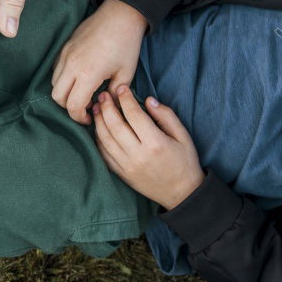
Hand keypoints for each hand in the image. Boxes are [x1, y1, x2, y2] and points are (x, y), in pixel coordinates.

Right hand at [52, 0, 148, 124]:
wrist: (121, 15)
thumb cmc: (127, 45)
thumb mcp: (126, 73)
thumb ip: (114, 94)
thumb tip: (105, 106)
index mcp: (88, 74)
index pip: (73, 105)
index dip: (79, 117)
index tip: (89, 119)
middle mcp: (71, 65)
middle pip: (58, 97)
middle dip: (69, 107)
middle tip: (85, 108)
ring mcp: (65, 55)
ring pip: (54, 83)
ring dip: (65, 93)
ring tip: (83, 93)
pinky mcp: (63, 47)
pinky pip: (55, 70)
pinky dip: (62, 79)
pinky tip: (79, 78)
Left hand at [91, 85, 204, 209]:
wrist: (181, 192)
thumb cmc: (185, 161)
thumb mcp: (183, 135)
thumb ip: (166, 116)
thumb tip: (148, 100)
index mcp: (155, 143)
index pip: (134, 115)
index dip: (126, 99)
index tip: (121, 89)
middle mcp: (138, 154)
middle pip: (115, 126)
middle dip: (107, 107)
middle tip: (103, 95)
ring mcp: (127, 166)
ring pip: (105, 139)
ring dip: (99, 121)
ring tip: (97, 108)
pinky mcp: (121, 174)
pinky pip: (103, 154)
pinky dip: (98, 139)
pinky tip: (98, 128)